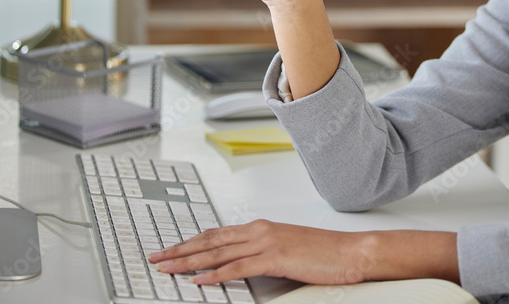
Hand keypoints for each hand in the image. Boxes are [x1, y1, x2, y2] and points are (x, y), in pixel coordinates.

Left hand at [148, 220, 376, 285]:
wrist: (351, 252)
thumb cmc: (324, 253)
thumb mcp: (286, 251)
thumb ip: (261, 256)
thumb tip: (240, 267)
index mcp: (262, 227)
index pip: (217, 234)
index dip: (190, 242)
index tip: (171, 249)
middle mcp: (260, 230)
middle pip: (210, 240)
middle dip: (180, 250)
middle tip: (156, 257)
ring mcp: (267, 242)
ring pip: (218, 252)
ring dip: (189, 261)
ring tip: (168, 268)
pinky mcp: (275, 258)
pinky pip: (238, 267)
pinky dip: (215, 274)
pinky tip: (199, 281)